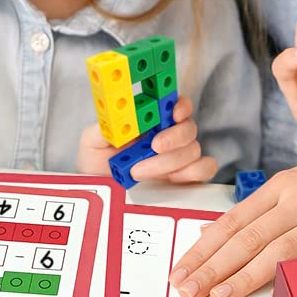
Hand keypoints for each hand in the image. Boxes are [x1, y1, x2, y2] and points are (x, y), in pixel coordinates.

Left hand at [76, 96, 216, 184]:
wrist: (100, 192)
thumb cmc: (97, 163)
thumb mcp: (92, 141)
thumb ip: (105, 127)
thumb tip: (119, 117)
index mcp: (151, 120)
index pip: (176, 104)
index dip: (180, 106)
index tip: (173, 114)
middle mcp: (169, 134)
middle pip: (188, 127)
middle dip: (172, 138)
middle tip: (153, 147)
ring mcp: (179, 156)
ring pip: (193, 149)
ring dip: (169, 161)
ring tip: (140, 171)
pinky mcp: (187, 177)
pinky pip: (205, 168)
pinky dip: (192, 172)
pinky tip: (171, 179)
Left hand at [168, 140, 296, 296]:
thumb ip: (264, 208)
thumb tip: (218, 232)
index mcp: (285, 185)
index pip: (234, 221)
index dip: (204, 248)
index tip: (182, 269)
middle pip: (247, 238)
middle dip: (212, 267)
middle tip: (186, 289)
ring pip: (277, 253)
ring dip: (243, 277)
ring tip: (217, 295)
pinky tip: (275, 296)